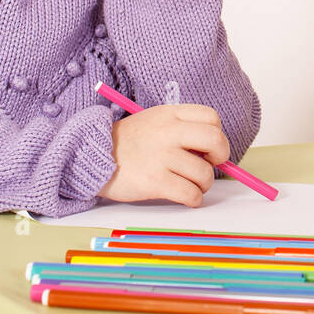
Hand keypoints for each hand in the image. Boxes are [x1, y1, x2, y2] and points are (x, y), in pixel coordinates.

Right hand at [98, 103, 229, 206]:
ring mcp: (162, 157)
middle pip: (216, 141)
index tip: (208, 146)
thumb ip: (182, 128)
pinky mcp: (155, 182)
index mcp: (169, 114)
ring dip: (203, 184)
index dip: (217, 133)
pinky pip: (191, 194)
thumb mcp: (154, 121)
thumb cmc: (127, 143)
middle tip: (210, 164)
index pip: (211, 118)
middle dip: (221, 157)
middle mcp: (168, 132)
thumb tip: (215, 150)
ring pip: (205, 174)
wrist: (92, 157)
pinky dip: (194, 199)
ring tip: (190, 184)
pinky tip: (186, 196)